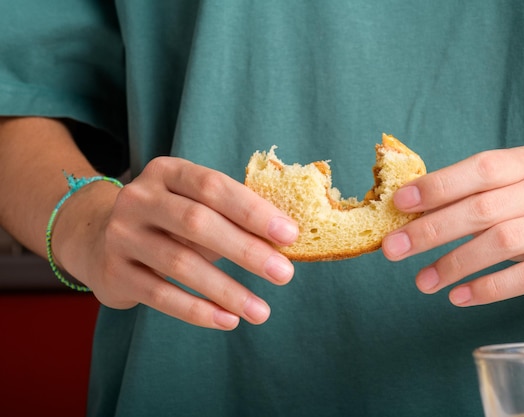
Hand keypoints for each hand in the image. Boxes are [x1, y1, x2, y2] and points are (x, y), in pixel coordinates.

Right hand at [55, 157, 298, 329]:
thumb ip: (231, 216)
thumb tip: (285, 240)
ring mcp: (121, 235)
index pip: (213, 186)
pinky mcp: (114, 272)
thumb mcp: (193, 205)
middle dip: (246, 250)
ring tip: (261, 311)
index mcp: (167, 172)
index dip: (253, 210)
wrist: (98, 238)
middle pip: (197, 222)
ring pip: (180, 264)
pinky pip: (160, 295)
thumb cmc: (168, 221)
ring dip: (227, 290)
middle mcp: (139, 198)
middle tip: (284, 274)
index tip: (290, 234)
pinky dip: (197, 310)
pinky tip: (228, 320)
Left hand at [382, 146, 523, 305]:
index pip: (479, 168)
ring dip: (454, 264)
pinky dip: (487, 288)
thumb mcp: (510, 196)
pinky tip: (458, 297)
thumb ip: (469, 199)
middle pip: (483, 208)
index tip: (400, 204)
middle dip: (432, 230)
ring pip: (502, 242)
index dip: (438, 185)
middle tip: (394, 249)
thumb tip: (408, 216)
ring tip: (422, 282)